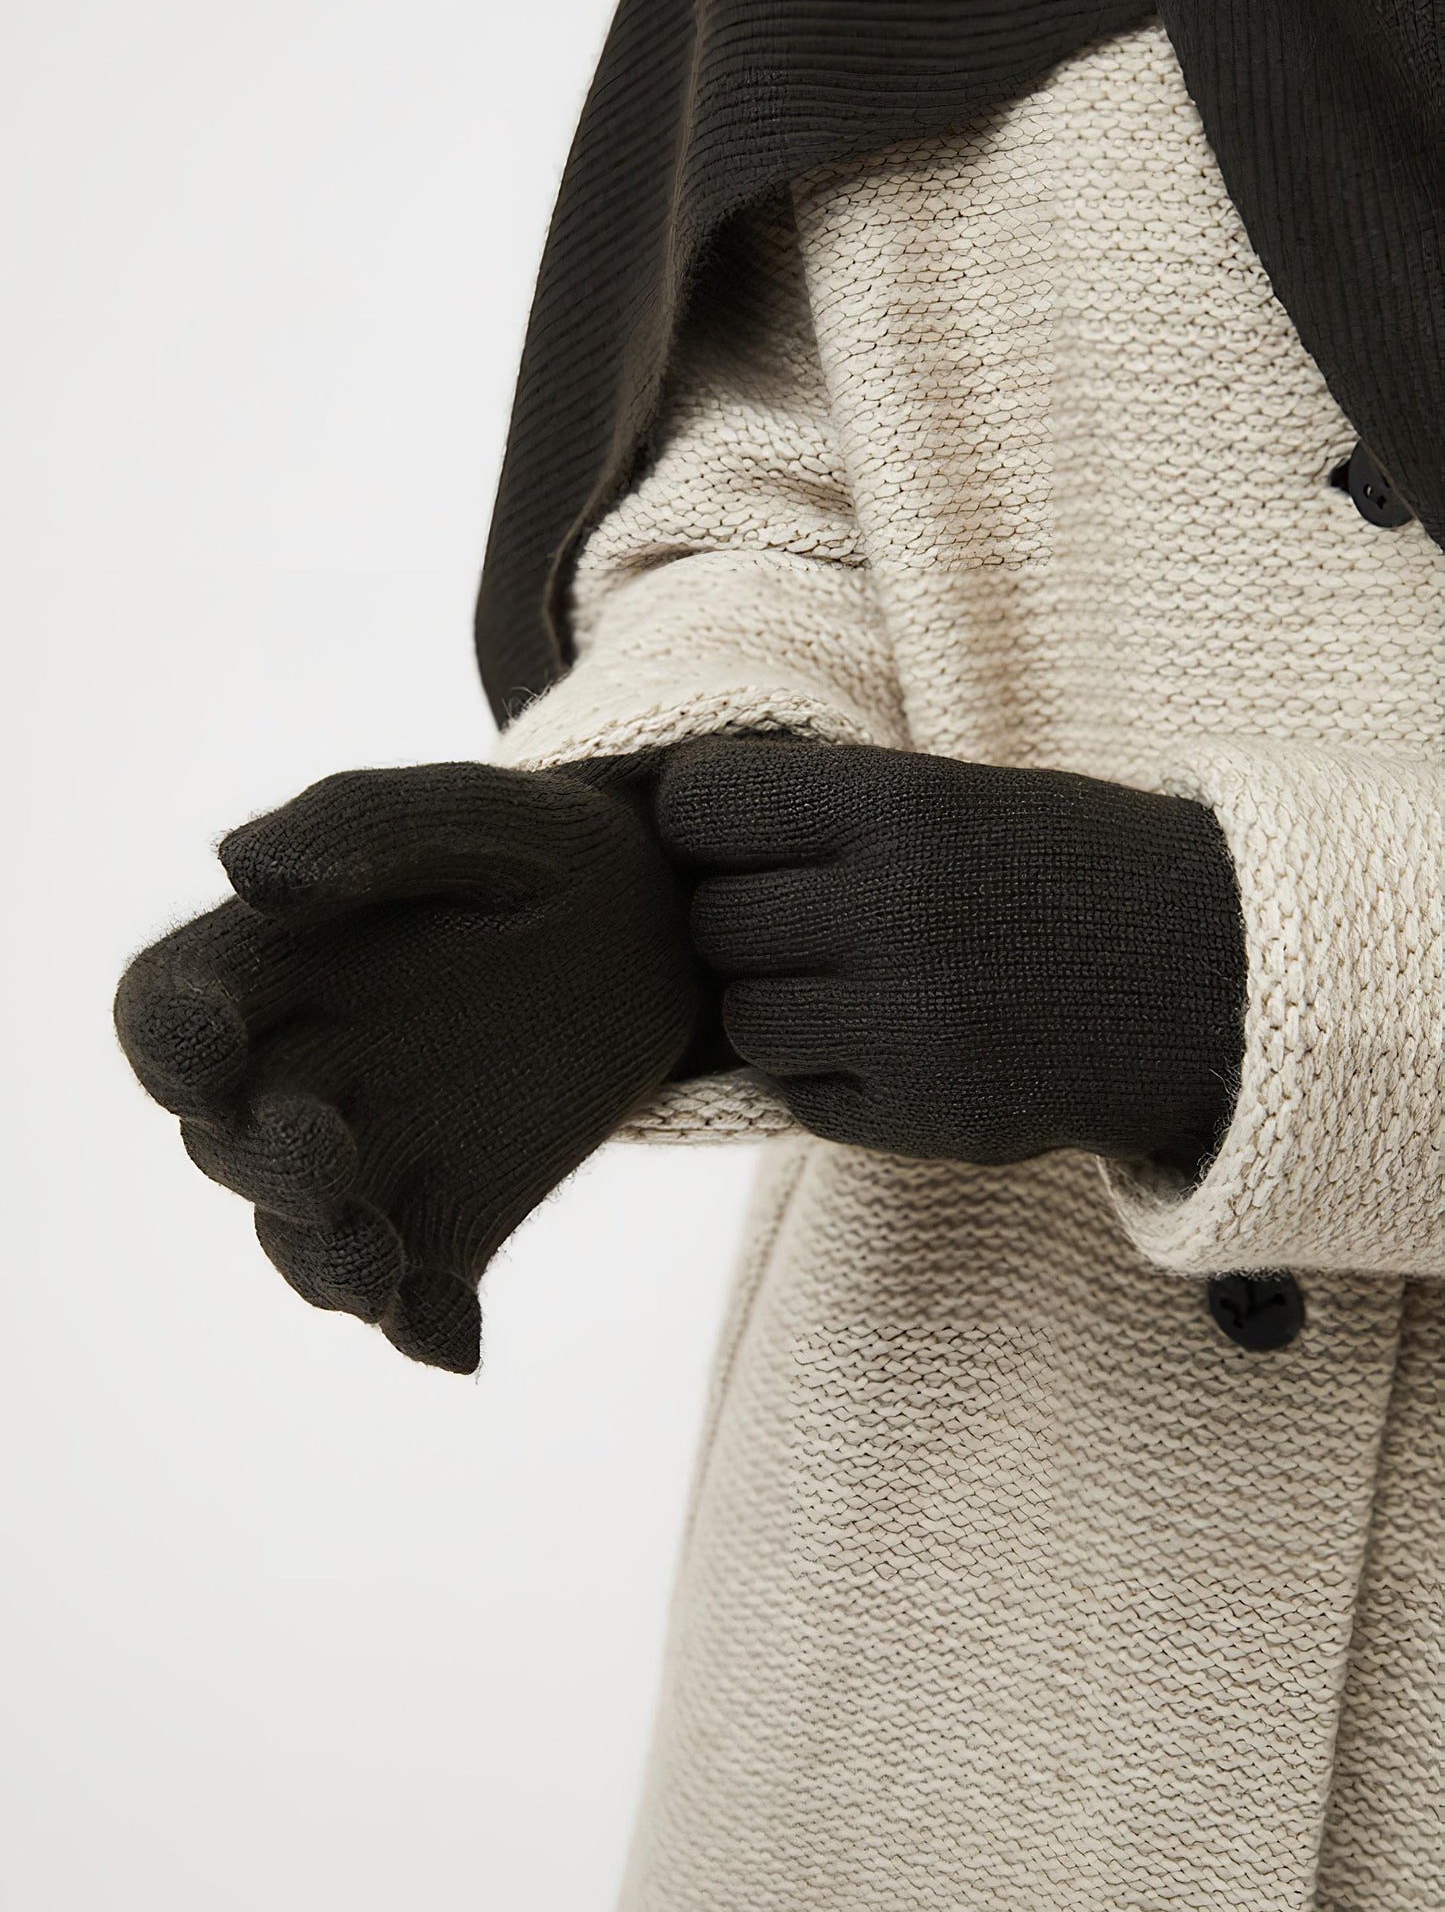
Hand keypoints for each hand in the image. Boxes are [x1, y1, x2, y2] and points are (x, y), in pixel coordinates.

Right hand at [115, 760, 698, 1370]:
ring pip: (307, 1239)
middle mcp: (300, 1071)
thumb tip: (243, 872)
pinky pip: (421, 1294)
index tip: (211, 1055)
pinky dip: (426, 1328)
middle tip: (324, 1157)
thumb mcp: (470, 811)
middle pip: (232, 1141)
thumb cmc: (537, 851)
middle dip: (264, 1163)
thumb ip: (357, 825)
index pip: (167, 1010)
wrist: (660, 928)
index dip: (169, 1043)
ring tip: (378, 1269)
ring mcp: (376, 1156)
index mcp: (270, 962)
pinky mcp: (458, 1218)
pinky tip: (456, 1340)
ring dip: (325, 1265)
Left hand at [656, 736, 1245, 1173]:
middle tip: (806, 915)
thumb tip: (662, 836)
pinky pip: (801, 1097)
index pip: (702, 806)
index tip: (737, 830)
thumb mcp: (955, 794)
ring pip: (746, 1020)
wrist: (1217, 979)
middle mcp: (900, 910)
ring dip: (776, 1003)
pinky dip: (825, 1074)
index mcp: (904, 804)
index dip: (704, 820)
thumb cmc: (1061, 869)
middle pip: (713, 921)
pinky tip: (893, 1041)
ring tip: (854, 982)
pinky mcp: (930, 1117)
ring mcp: (914, 1024)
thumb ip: (822, 812)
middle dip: (740, 919)